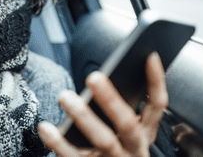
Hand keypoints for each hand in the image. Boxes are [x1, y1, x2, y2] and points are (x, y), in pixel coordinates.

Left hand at [38, 52, 167, 156]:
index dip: (156, 81)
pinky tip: (45, 127)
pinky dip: (58, 143)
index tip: (149, 55)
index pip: (156, 106)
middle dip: (111, 99)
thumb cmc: (116, 152)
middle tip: (94, 77)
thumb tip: (101, 79)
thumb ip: (121, 111)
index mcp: (144, 135)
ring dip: (84, 117)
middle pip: (128, 124)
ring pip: (103, 140)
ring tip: (65, 96)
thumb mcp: (127, 136)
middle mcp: (134, 149)